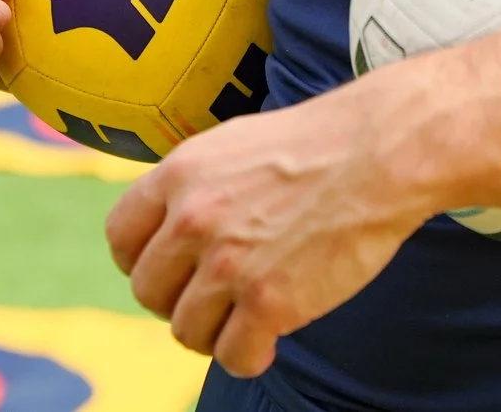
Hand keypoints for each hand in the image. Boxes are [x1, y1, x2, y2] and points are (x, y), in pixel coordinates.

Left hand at [105, 81, 430, 378]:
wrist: (380, 152)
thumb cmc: (315, 145)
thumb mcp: (231, 144)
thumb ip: (191, 185)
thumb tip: (164, 227)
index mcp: (178, 175)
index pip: (121, 238)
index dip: (142, 261)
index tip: (172, 270)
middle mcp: (192, 219)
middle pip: (149, 291)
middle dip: (180, 300)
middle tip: (218, 295)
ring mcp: (229, 263)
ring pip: (186, 331)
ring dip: (214, 331)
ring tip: (247, 316)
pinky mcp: (270, 301)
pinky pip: (233, 356)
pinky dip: (249, 356)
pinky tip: (270, 339)